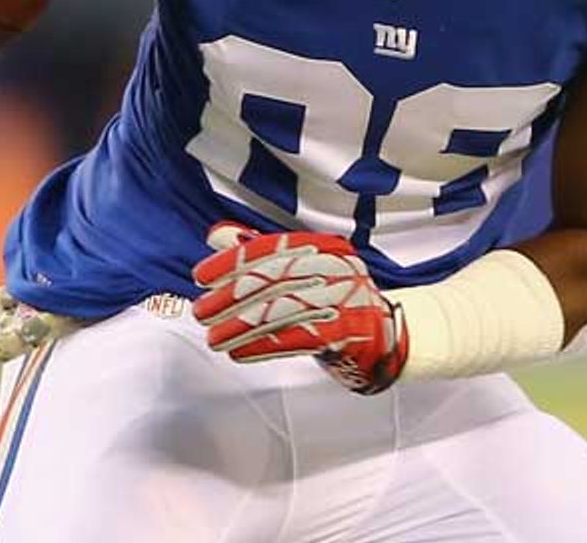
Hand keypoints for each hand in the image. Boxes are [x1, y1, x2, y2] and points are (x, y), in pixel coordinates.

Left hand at [190, 223, 407, 394]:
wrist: (385, 337)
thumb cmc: (336, 299)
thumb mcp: (304, 269)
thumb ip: (259, 252)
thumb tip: (216, 234)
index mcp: (325, 247)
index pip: (272, 248)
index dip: (233, 262)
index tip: (201, 276)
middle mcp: (337, 268)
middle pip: (274, 280)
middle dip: (231, 297)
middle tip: (201, 311)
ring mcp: (344, 301)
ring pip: (281, 311)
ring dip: (241, 328)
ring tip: (214, 338)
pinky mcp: (346, 334)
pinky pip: (297, 338)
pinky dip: (264, 346)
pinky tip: (239, 352)